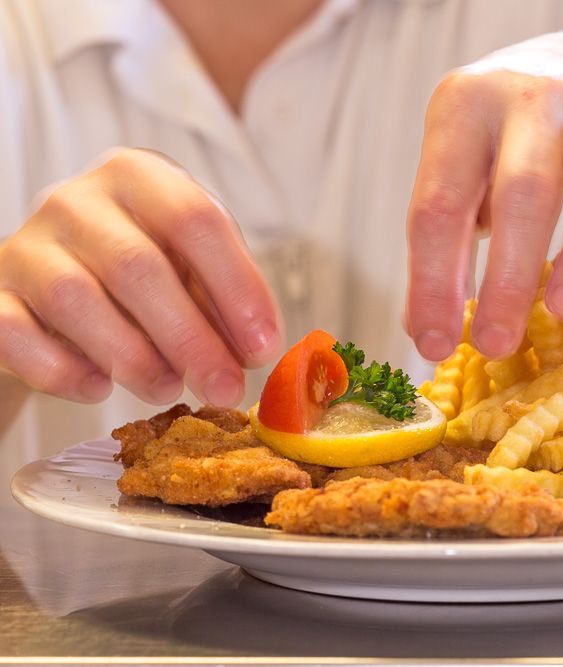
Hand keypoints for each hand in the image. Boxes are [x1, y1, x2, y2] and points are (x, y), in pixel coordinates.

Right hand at [0, 149, 283, 405]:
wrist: (53, 279)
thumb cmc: (144, 269)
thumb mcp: (192, 266)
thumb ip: (222, 298)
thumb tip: (251, 353)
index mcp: (139, 177)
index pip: (194, 220)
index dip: (236, 287)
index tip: (262, 347)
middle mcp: (76, 199)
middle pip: (137, 266)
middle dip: (190, 338)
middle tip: (224, 388)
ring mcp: (27, 244)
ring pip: (75, 299)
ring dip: (132, 357)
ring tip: (166, 387)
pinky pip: (16, 334)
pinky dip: (62, 370)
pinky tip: (98, 387)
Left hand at [406, 40, 562, 360]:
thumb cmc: (503, 149)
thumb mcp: (462, 180)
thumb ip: (445, 243)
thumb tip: (428, 332)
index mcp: (464, 109)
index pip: (438, 202)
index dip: (433, 281)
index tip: (434, 345)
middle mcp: (533, 95)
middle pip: (524, 187)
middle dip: (508, 274)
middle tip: (497, 343)